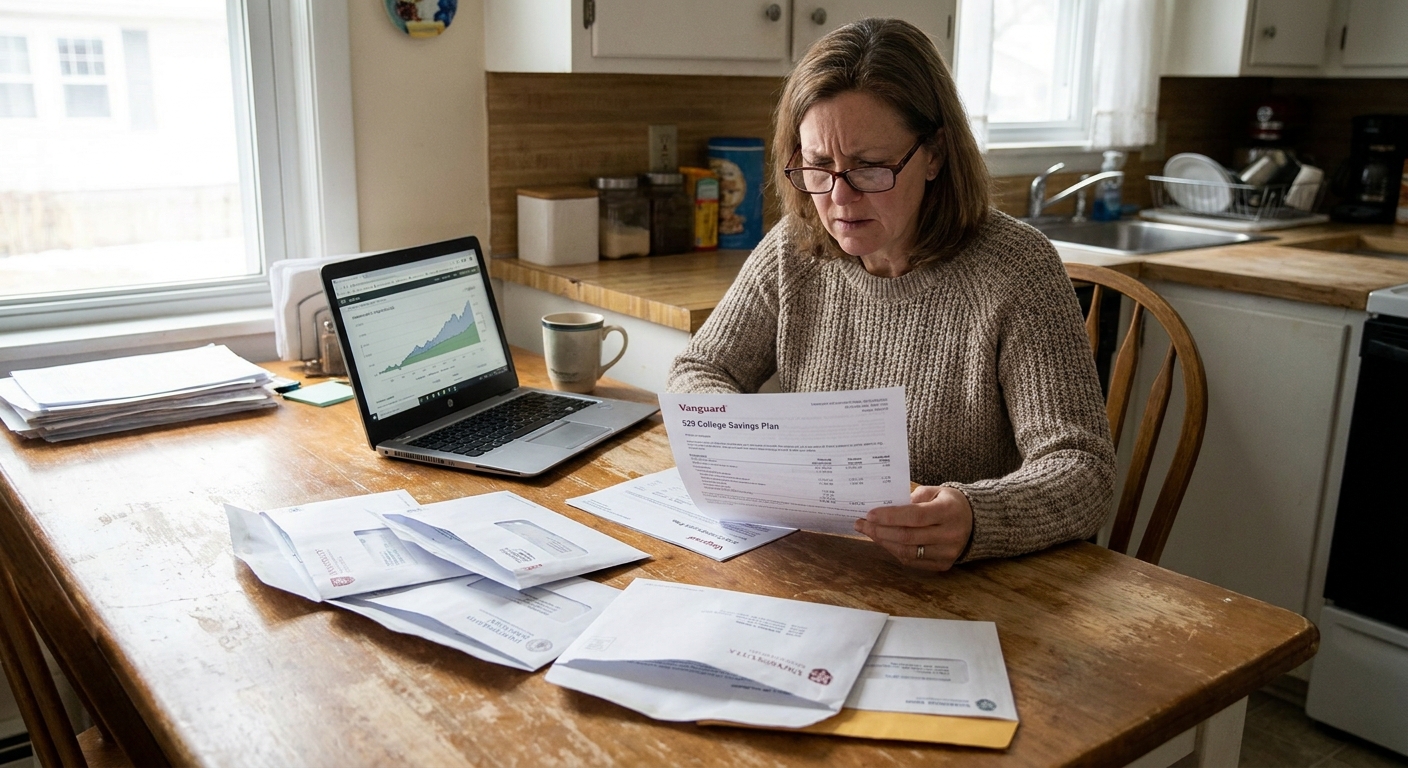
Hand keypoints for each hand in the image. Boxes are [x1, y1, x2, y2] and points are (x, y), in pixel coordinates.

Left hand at [853, 485, 973, 570]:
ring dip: (884, 542)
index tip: (870, 514)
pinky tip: (884, 541)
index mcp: (948, 512)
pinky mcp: (943, 565)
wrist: (976, 521)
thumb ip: (912, 498)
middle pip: (907, 537)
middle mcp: (950, 534)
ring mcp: (947, 552)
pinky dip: (895, 551)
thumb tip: (884, 510)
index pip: (915, 516)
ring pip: (907, 552)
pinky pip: (913, 561)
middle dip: (879, 531)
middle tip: (861, 524)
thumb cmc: (950, 503)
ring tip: (869, 532)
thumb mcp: (936, 490)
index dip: (890, 516)